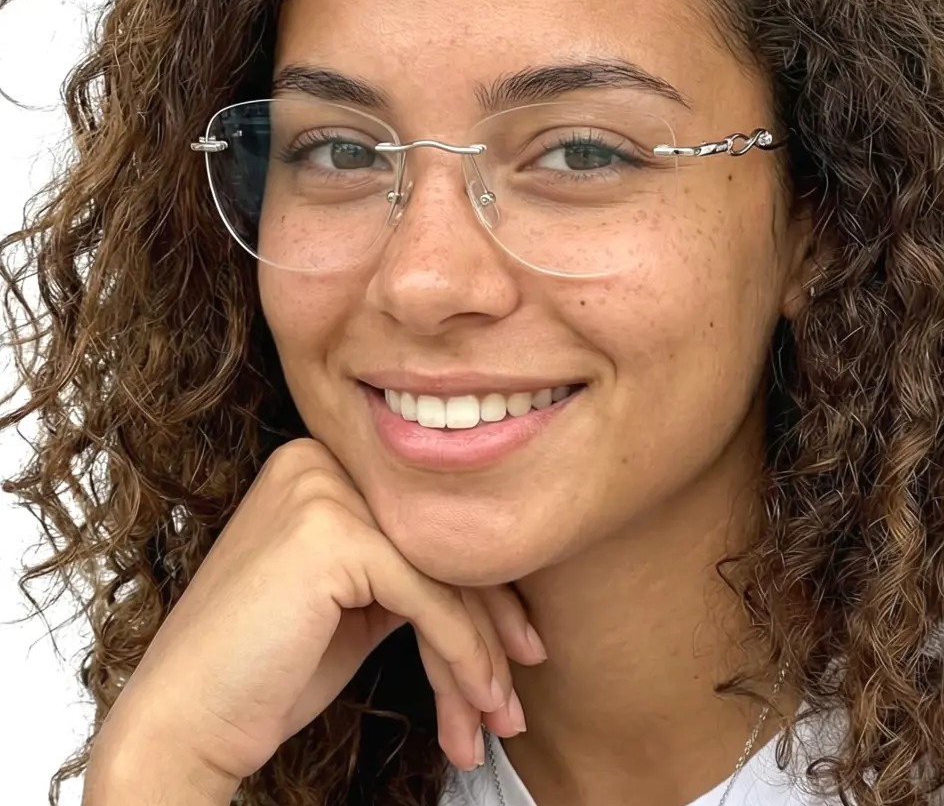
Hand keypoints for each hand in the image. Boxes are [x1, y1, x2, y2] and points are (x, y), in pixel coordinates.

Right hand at [91, 437, 545, 787]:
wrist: (181, 725)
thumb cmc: (264, 673)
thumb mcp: (355, 603)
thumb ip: (410, 570)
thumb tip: (500, 584)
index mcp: (321, 465)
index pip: (426, 525)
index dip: (483, 592)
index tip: (519, 650)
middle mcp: (320, 461)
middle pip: (440, 545)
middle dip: (490, 628)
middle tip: (514, 696)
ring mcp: (321, 489)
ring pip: (443, 574)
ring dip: (479, 659)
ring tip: (500, 719)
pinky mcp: (330, 532)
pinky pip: (428, 599)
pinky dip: (460, 658)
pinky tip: (474, 707)